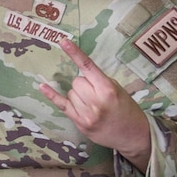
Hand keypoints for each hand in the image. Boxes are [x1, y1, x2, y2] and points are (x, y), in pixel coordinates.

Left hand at [38, 40, 152, 170]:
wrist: (133, 135)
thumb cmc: (126, 109)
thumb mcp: (118, 90)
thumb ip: (99, 81)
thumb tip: (81, 74)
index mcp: (107, 89)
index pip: (88, 67)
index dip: (75, 53)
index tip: (63, 41)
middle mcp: (95, 101)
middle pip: (76, 81)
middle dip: (84, 84)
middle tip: (96, 94)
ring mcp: (86, 114)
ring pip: (70, 92)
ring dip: (78, 95)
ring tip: (93, 105)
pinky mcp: (80, 123)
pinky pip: (62, 105)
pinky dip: (52, 95)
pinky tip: (42, 86)